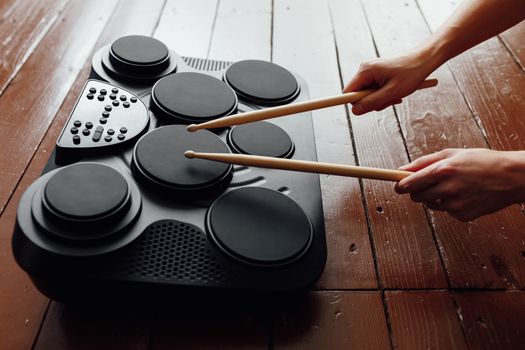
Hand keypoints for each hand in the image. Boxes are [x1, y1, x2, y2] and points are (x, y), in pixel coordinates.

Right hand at [344, 49, 436, 114]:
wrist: (424, 59)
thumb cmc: (411, 73)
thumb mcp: (392, 92)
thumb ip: (372, 102)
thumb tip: (355, 111)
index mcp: (365, 71)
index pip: (348, 93)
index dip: (353, 103)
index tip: (358, 109)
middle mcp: (364, 70)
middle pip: (358, 95)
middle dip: (373, 102)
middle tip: (390, 100)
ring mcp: (370, 71)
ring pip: (367, 94)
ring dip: (380, 99)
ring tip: (396, 94)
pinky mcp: (376, 74)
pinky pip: (373, 90)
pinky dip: (383, 94)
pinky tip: (395, 91)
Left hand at [394, 148, 524, 221]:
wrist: (512, 177)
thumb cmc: (482, 161)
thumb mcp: (452, 154)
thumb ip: (424, 162)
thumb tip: (401, 170)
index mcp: (443, 170)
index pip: (410, 183)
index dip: (400, 186)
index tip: (397, 186)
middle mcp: (448, 189)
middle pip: (416, 197)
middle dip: (417, 191)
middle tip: (428, 183)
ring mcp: (455, 205)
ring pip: (430, 204)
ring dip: (435, 197)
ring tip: (453, 186)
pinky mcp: (463, 216)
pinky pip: (446, 211)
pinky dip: (450, 204)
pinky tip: (465, 195)